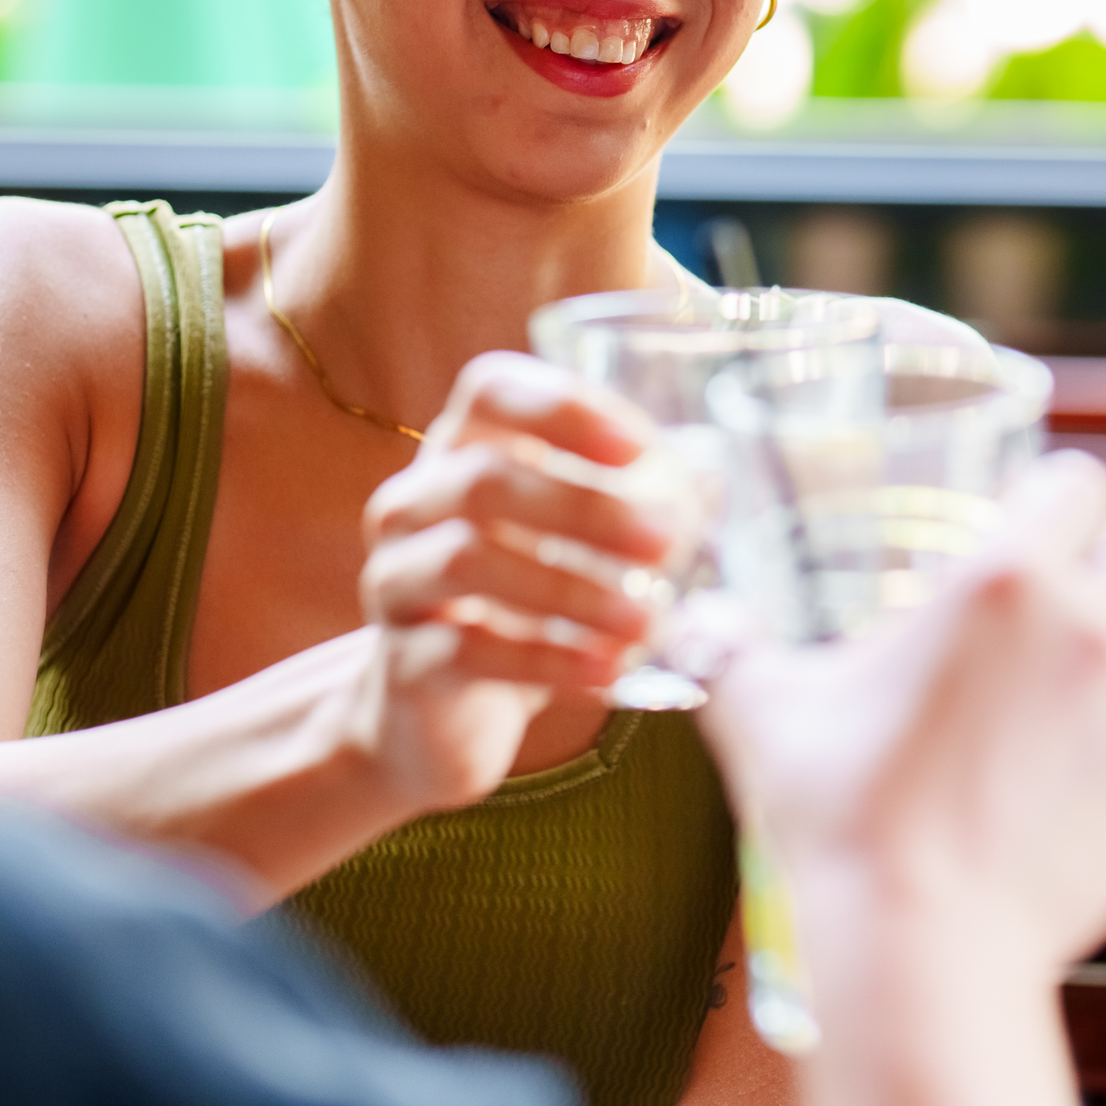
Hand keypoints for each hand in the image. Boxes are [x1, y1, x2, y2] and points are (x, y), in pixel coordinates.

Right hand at [346, 352, 677, 818]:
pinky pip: (467, 650)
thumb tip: (709, 476)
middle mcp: (413, 503)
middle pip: (485, 479)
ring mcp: (396, 580)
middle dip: (585, 508)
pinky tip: (607, 674)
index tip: (638, 448)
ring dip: (571, 590)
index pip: (490, 390)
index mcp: (463, 450)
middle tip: (668, 545)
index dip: (561, 408)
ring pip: (468, 560)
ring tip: (648, 624)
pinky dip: (547, 661)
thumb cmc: (530, 603)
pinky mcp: (401, 661)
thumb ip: (647, 504)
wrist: (448, 715)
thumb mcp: (590, 545)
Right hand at [702, 450, 1105, 977]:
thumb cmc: (839, 816)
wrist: (917, 952)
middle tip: (1056, 596)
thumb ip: (729, 650)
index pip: (1080, 481)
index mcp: (1007, 581)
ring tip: (1033, 716)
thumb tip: (694, 627)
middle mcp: (1092, 635)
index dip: (1054, 493)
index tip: (1019, 521)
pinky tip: (1042, 802)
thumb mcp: (762, 711)